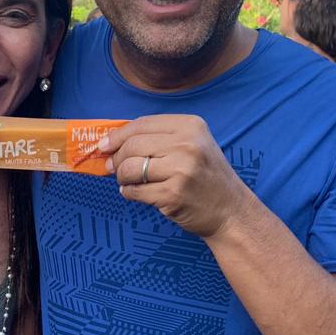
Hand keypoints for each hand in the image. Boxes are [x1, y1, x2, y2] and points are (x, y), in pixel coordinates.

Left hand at [100, 114, 249, 240]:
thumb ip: (159, 138)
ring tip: (130, 182)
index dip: (117, 135)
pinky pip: (136, 191)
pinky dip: (130, 193)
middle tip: (114, 168)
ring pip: (130, 168)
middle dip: (117, 158)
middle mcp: (187, 144)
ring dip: (123, 178)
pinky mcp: (173, 194)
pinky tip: (138, 194)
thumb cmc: (206, 177)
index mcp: (190, 126)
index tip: (104, 145)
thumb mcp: (192, 145)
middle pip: (132, 145)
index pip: (142, 124)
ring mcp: (181, 170)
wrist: (231, 210)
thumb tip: (113, 140)